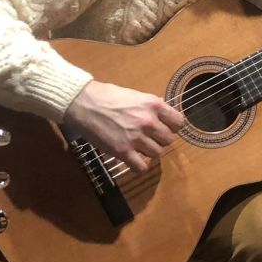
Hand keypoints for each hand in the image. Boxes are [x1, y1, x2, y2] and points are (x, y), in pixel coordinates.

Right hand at [62, 80, 186, 172]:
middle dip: (159, 140)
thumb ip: (150, 105)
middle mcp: (148, 121)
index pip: (178, 122)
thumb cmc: (107, 96)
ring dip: (149, 152)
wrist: (84, 103)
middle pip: (169, 140)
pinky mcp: (123, 151)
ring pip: (157, 153)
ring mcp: (136, 137)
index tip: (164, 128)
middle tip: (148, 138)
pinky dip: (139, 166)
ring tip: (138, 146)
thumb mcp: (135, 95)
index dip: (172, 127)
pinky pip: (142, 167)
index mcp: (153, 105)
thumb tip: (163, 109)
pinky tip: (133, 159)